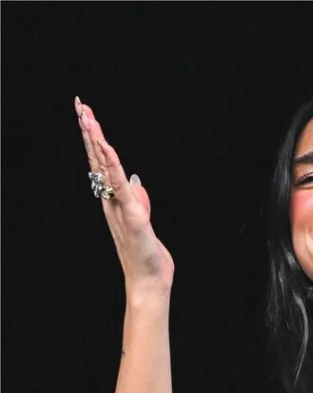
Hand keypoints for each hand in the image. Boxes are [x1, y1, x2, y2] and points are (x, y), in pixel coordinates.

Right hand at [75, 97, 173, 290]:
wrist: (148, 281)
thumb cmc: (146, 255)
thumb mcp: (144, 223)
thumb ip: (139, 202)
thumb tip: (135, 183)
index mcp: (115, 201)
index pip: (102, 165)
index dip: (95, 140)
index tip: (87, 116)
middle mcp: (112, 202)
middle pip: (98, 161)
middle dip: (90, 132)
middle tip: (80, 107)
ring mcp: (120, 208)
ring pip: (105, 169)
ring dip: (96, 142)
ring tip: (87, 118)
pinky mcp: (133, 216)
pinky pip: (120, 187)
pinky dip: (113, 166)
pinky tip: (106, 147)